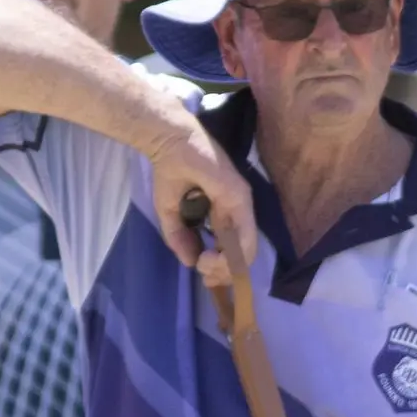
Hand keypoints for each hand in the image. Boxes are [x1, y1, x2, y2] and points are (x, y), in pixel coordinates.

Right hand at [147, 124, 255, 284]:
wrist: (168, 144)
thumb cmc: (171, 173)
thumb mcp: (171, 214)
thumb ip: (180, 239)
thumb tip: (190, 263)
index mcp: (224, 216)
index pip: (233, 252)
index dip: (220, 270)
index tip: (202, 273)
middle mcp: (238, 213)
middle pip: (243, 256)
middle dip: (222, 273)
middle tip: (204, 273)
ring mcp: (242, 206)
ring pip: (247, 252)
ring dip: (225, 267)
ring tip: (205, 264)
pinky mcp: (240, 199)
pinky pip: (245, 236)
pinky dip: (230, 254)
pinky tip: (209, 256)